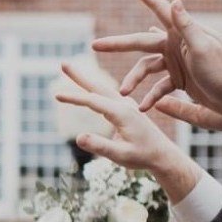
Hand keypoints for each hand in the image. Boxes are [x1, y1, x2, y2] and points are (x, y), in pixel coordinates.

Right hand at [57, 58, 187, 173]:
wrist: (164, 155)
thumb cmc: (143, 157)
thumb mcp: (121, 155)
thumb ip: (100, 146)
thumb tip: (78, 137)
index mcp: (123, 112)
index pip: (93, 101)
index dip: (74, 98)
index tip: (56, 95)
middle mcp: (124, 105)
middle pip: (98, 87)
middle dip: (79, 76)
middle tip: (63, 64)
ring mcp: (126, 106)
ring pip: (102, 89)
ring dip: (86, 80)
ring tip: (72, 72)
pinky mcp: (127, 110)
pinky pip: (108, 95)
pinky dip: (96, 89)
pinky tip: (92, 90)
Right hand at [92, 0, 221, 126]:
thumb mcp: (204, 46)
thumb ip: (187, 25)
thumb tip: (174, 1)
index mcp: (183, 33)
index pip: (161, 9)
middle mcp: (178, 44)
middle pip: (141, 43)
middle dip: (118, 45)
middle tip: (94, 46)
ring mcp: (178, 62)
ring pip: (146, 69)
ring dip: (133, 81)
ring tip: (123, 95)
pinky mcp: (181, 80)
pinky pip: (159, 87)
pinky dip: (150, 96)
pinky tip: (143, 107)